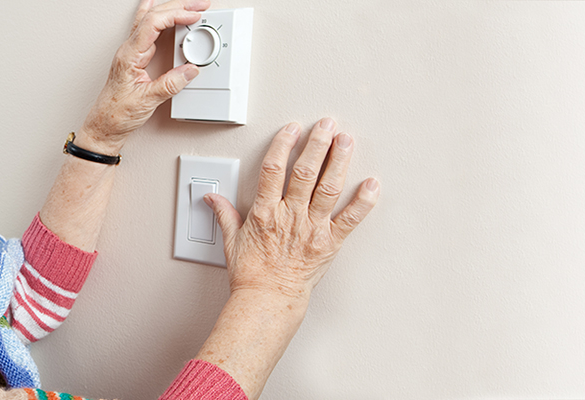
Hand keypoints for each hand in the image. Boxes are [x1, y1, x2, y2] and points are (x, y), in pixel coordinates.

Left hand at [79, 0, 209, 152]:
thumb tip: (191, 70)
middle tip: (200, 5)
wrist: (104, 126)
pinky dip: (158, 17)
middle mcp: (129, 49)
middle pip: (153, 15)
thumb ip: (171, 84)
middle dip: (178, 6)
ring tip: (189, 5)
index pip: (153, 23)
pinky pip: (147, 29)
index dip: (175, 15)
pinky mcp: (135, 57)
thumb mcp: (148, 100)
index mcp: (129, 55)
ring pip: (150, 19)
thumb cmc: (116, 114)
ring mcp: (131, 52)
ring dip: (170, 9)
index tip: (194, 16)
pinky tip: (160, 10)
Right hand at [205, 118, 380, 297]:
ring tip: (346, 141)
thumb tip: (212, 198)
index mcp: (265, 213)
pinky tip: (372, 184)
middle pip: (304, 172)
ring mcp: (312, 229)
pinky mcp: (329, 243)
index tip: (292, 128)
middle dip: (317, 145)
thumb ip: (225, 214)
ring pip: (328, 188)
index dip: (283, 145)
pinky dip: (363, 201)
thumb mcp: (231, 241)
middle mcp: (290, 217)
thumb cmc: (251, 274)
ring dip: (338, 162)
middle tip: (327, 125)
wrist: (268, 300)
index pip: (272, 170)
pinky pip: (350, 219)